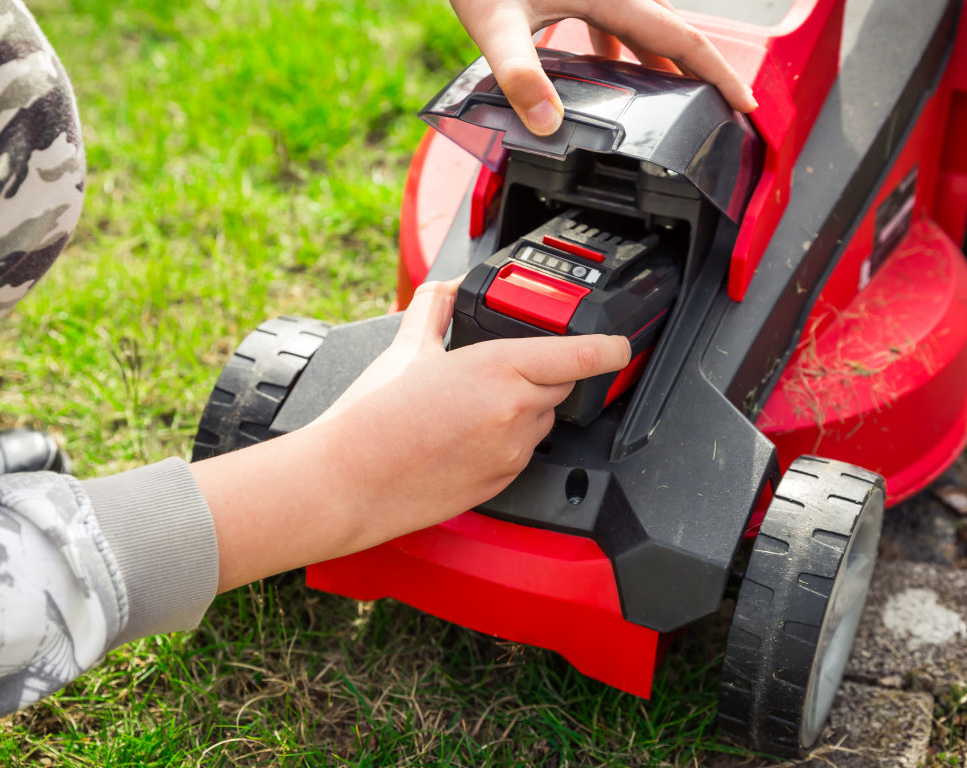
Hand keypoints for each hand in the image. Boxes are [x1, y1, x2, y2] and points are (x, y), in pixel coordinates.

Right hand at [196, 279, 630, 590]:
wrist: (347, 481)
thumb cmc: (371, 420)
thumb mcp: (406, 348)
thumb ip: (434, 310)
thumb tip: (444, 289)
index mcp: (499, 369)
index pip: (579, 354)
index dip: (608, 348)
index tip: (619, 344)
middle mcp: (515, 412)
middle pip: (561, 385)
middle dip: (544, 374)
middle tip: (504, 370)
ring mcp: (511, 452)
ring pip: (541, 421)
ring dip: (524, 409)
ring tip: (472, 407)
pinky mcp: (500, 483)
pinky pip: (520, 453)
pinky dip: (506, 440)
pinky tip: (465, 436)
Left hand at [449, 0, 757, 135]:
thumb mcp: (494, 22)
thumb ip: (519, 73)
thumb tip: (546, 122)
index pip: (682, 38)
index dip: (718, 72)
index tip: (744, 103)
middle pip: (671, 35)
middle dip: (698, 74)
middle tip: (718, 111)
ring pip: (643, 29)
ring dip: (659, 65)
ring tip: (670, 102)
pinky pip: (615, 22)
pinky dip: (623, 50)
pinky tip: (609, 71)